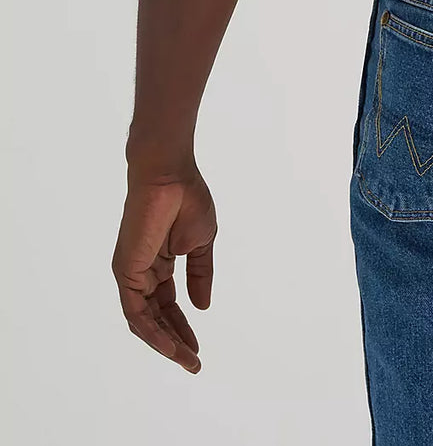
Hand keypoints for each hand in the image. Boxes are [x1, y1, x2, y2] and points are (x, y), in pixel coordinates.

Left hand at [112, 165, 216, 373]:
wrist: (170, 175)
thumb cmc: (186, 199)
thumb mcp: (201, 242)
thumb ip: (200, 274)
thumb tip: (202, 306)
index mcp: (159, 264)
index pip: (168, 305)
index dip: (182, 327)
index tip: (197, 348)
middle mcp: (142, 273)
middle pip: (155, 318)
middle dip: (175, 342)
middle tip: (193, 362)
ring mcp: (132, 274)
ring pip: (144, 321)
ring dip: (165, 343)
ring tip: (186, 359)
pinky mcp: (126, 272)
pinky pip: (137, 312)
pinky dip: (153, 331)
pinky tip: (171, 345)